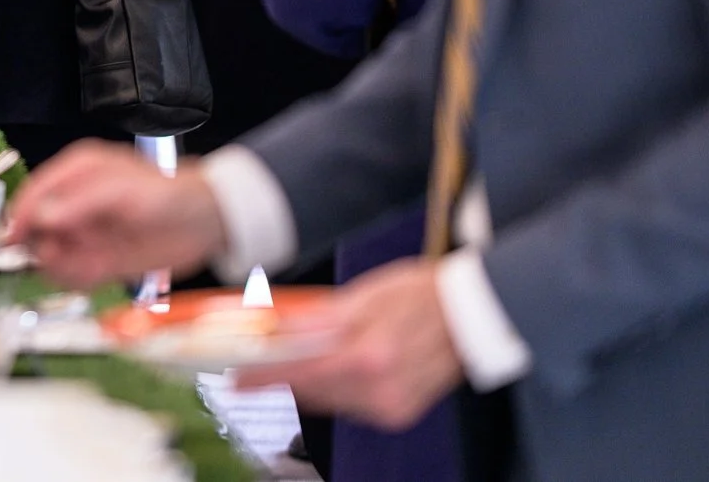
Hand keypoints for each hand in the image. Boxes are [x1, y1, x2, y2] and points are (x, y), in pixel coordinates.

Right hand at [6, 139, 227, 287]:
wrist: (206, 223)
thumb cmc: (169, 195)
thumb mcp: (120, 191)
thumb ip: (79, 203)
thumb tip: (42, 216)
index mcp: (76, 173)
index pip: (35, 194)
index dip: (22, 216)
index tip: (15, 238)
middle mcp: (76, 204)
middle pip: (37, 227)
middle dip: (43, 245)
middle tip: (58, 254)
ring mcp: (86, 233)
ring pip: (52, 254)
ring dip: (60, 264)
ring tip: (84, 264)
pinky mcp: (98, 259)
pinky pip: (73, 273)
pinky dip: (76, 277)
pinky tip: (94, 272)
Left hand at [236, 258, 465, 429]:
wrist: (471, 315)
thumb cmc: (421, 295)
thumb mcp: (365, 295)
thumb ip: (320, 319)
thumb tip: (279, 329)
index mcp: (371, 356)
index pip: (303, 373)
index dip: (265, 377)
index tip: (237, 378)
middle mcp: (382, 390)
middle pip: (312, 391)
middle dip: (285, 376)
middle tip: (260, 361)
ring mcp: (392, 406)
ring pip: (329, 401)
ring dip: (309, 381)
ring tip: (300, 357)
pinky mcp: (398, 414)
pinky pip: (351, 405)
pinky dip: (335, 387)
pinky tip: (336, 366)